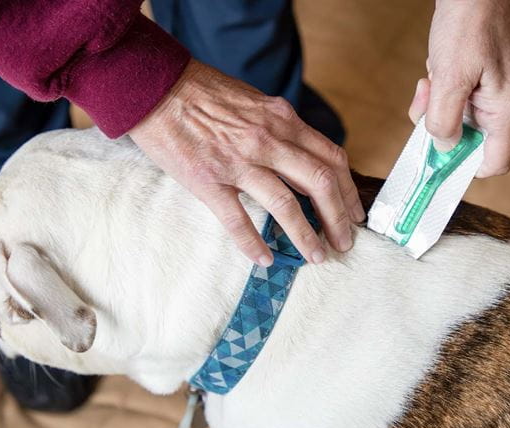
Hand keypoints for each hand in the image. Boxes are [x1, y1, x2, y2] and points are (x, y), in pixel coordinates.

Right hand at [130, 60, 363, 266]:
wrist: (155, 86)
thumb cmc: (203, 93)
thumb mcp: (256, 102)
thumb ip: (281, 129)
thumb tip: (303, 158)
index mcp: (282, 119)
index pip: (331, 158)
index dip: (348, 190)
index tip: (354, 213)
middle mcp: (267, 139)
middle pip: (319, 183)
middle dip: (338, 219)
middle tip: (344, 243)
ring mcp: (238, 161)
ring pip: (286, 205)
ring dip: (306, 235)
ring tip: (316, 256)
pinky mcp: (208, 180)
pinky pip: (237, 219)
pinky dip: (253, 243)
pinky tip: (264, 259)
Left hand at [409, 0, 509, 176]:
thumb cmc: (470, 24)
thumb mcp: (450, 77)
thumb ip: (445, 119)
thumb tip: (442, 147)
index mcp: (507, 111)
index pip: (494, 163)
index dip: (464, 168)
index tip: (436, 161)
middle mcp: (503, 107)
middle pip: (468, 143)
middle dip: (440, 128)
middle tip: (426, 102)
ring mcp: (491, 95)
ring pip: (456, 122)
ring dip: (434, 107)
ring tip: (429, 80)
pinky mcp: (478, 83)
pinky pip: (453, 102)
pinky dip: (437, 92)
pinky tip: (434, 72)